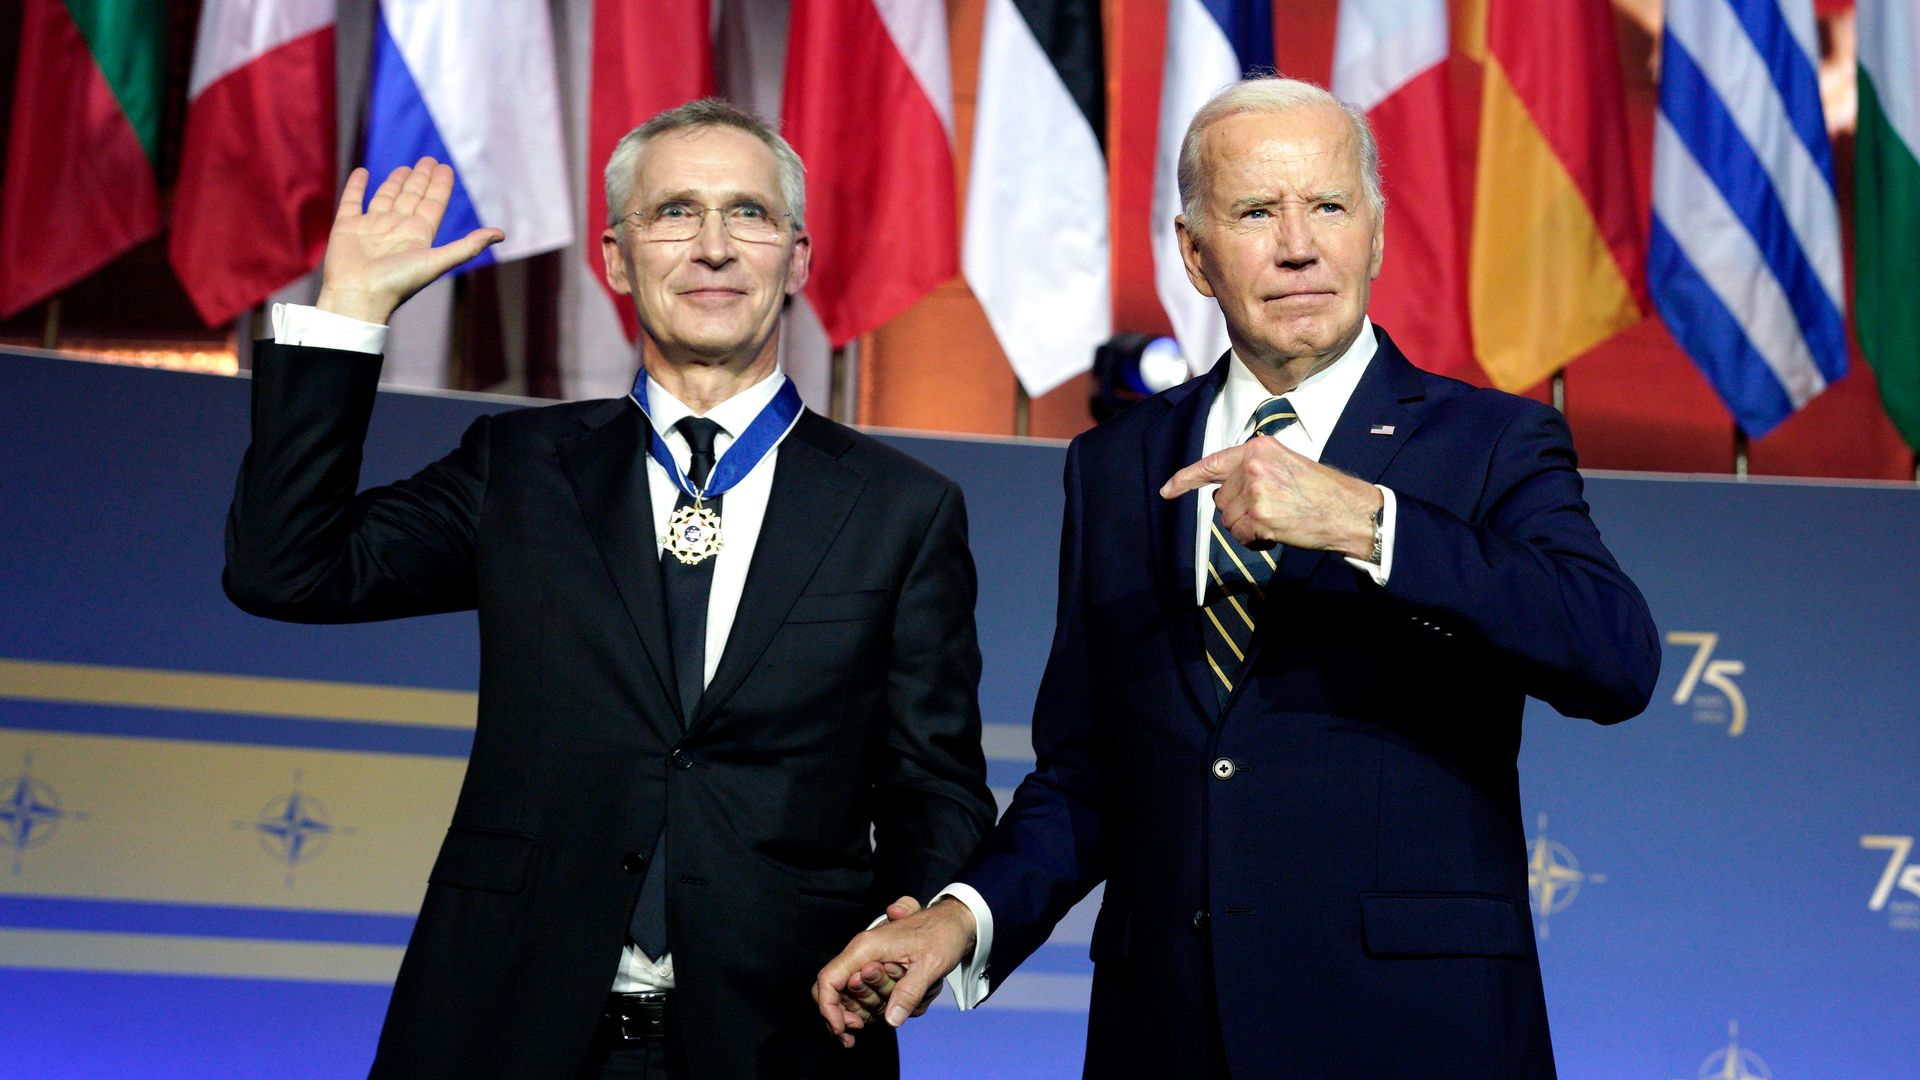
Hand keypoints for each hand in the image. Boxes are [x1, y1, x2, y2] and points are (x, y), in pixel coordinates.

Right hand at [315, 158, 503, 324]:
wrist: (358, 295)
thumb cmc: (398, 282)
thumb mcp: (438, 261)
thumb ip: (468, 246)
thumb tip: (501, 234)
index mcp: (418, 235)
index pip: (432, 204)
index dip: (440, 186)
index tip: (445, 167)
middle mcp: (396, 229)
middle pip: (412, 197)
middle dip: (420, 179)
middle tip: (428, 159)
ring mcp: (371, 227)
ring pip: (386, 197)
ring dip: (395, 182)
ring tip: (405, 167)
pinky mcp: (347, 226)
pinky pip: (352, 200)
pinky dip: (357, 186)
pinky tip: (363, 172)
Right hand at [814, 895, 974, 1047]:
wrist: (955, 921)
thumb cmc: (942, 935)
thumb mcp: (930, 964)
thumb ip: (909, 992)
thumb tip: (891, 1020)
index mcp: (865, 948)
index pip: (828, 980)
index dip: (828, 1009)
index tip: (842, 1030)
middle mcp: (861, 954)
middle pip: (833, 992)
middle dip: (843, 1016)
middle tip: (859, 1031)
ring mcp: (868, 961)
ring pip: (849, 996)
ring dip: (865, 1011)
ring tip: (893, 1011)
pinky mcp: (878, 969)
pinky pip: (866, 994)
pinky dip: (874, 1007)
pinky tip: (896, 1010)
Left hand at [1160, 437, 1382, 558]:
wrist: (1349, 510)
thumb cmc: (1321, 491)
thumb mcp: (1285, 464)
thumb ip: (1252, 470)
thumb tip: (1221, 490)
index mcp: (1258, 448)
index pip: (1212, 462)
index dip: (1186, 478)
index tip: (1167, 490)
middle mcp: (1253, 465)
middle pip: (1221, 498)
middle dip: (1239, 510)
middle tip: (1273, 510)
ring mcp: (1255, 490)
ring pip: (1228, 519)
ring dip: (1247, 527)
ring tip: (1278, 520)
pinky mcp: (1260, 515)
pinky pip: (1240, 535)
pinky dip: (1254, 540)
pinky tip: (1277, 533)